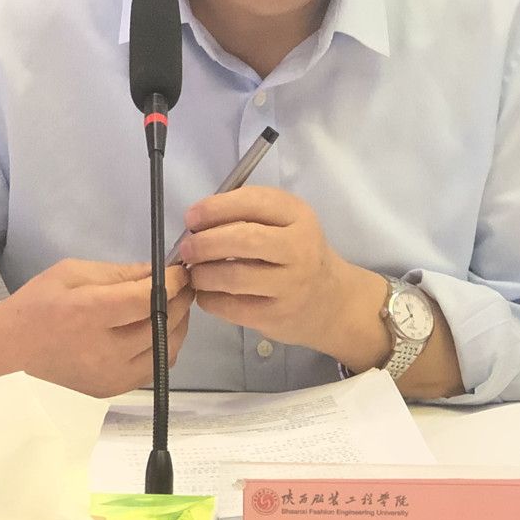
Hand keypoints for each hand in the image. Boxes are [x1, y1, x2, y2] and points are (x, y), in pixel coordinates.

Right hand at [0, 258, 192, 398]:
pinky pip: (154, 369)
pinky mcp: (112, 391)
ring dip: (178, 327)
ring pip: (167, 351)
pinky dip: (163, 348)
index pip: (148, 299)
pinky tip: (156, 331)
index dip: (173, 284)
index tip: (181, 271)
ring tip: (174, 307)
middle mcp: (105, 350)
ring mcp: (111, 376)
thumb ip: (117, 274)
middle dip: (182, 301)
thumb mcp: (70, 274)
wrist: (6, 354)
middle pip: (165, 325)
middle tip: (184, 285)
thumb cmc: (36, 307)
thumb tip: (158, 272)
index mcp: (90, 314)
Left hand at [180, 187, 385, 365]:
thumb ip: (248, 214)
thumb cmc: (298, 254)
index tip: (192, 217)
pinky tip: (206, 293)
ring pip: (233, 276)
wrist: (332, 301)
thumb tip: (196, 222)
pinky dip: (209, 299)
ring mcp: (290, 285)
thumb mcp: (286, 223)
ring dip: (202, 273)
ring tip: (194, 272)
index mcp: (298, 215)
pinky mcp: (277, 316)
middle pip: (242, 240)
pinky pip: (231, 307)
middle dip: (204, 242)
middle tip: (187, 248)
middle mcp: (299, 248)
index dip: (215, 208)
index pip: (252, 202)